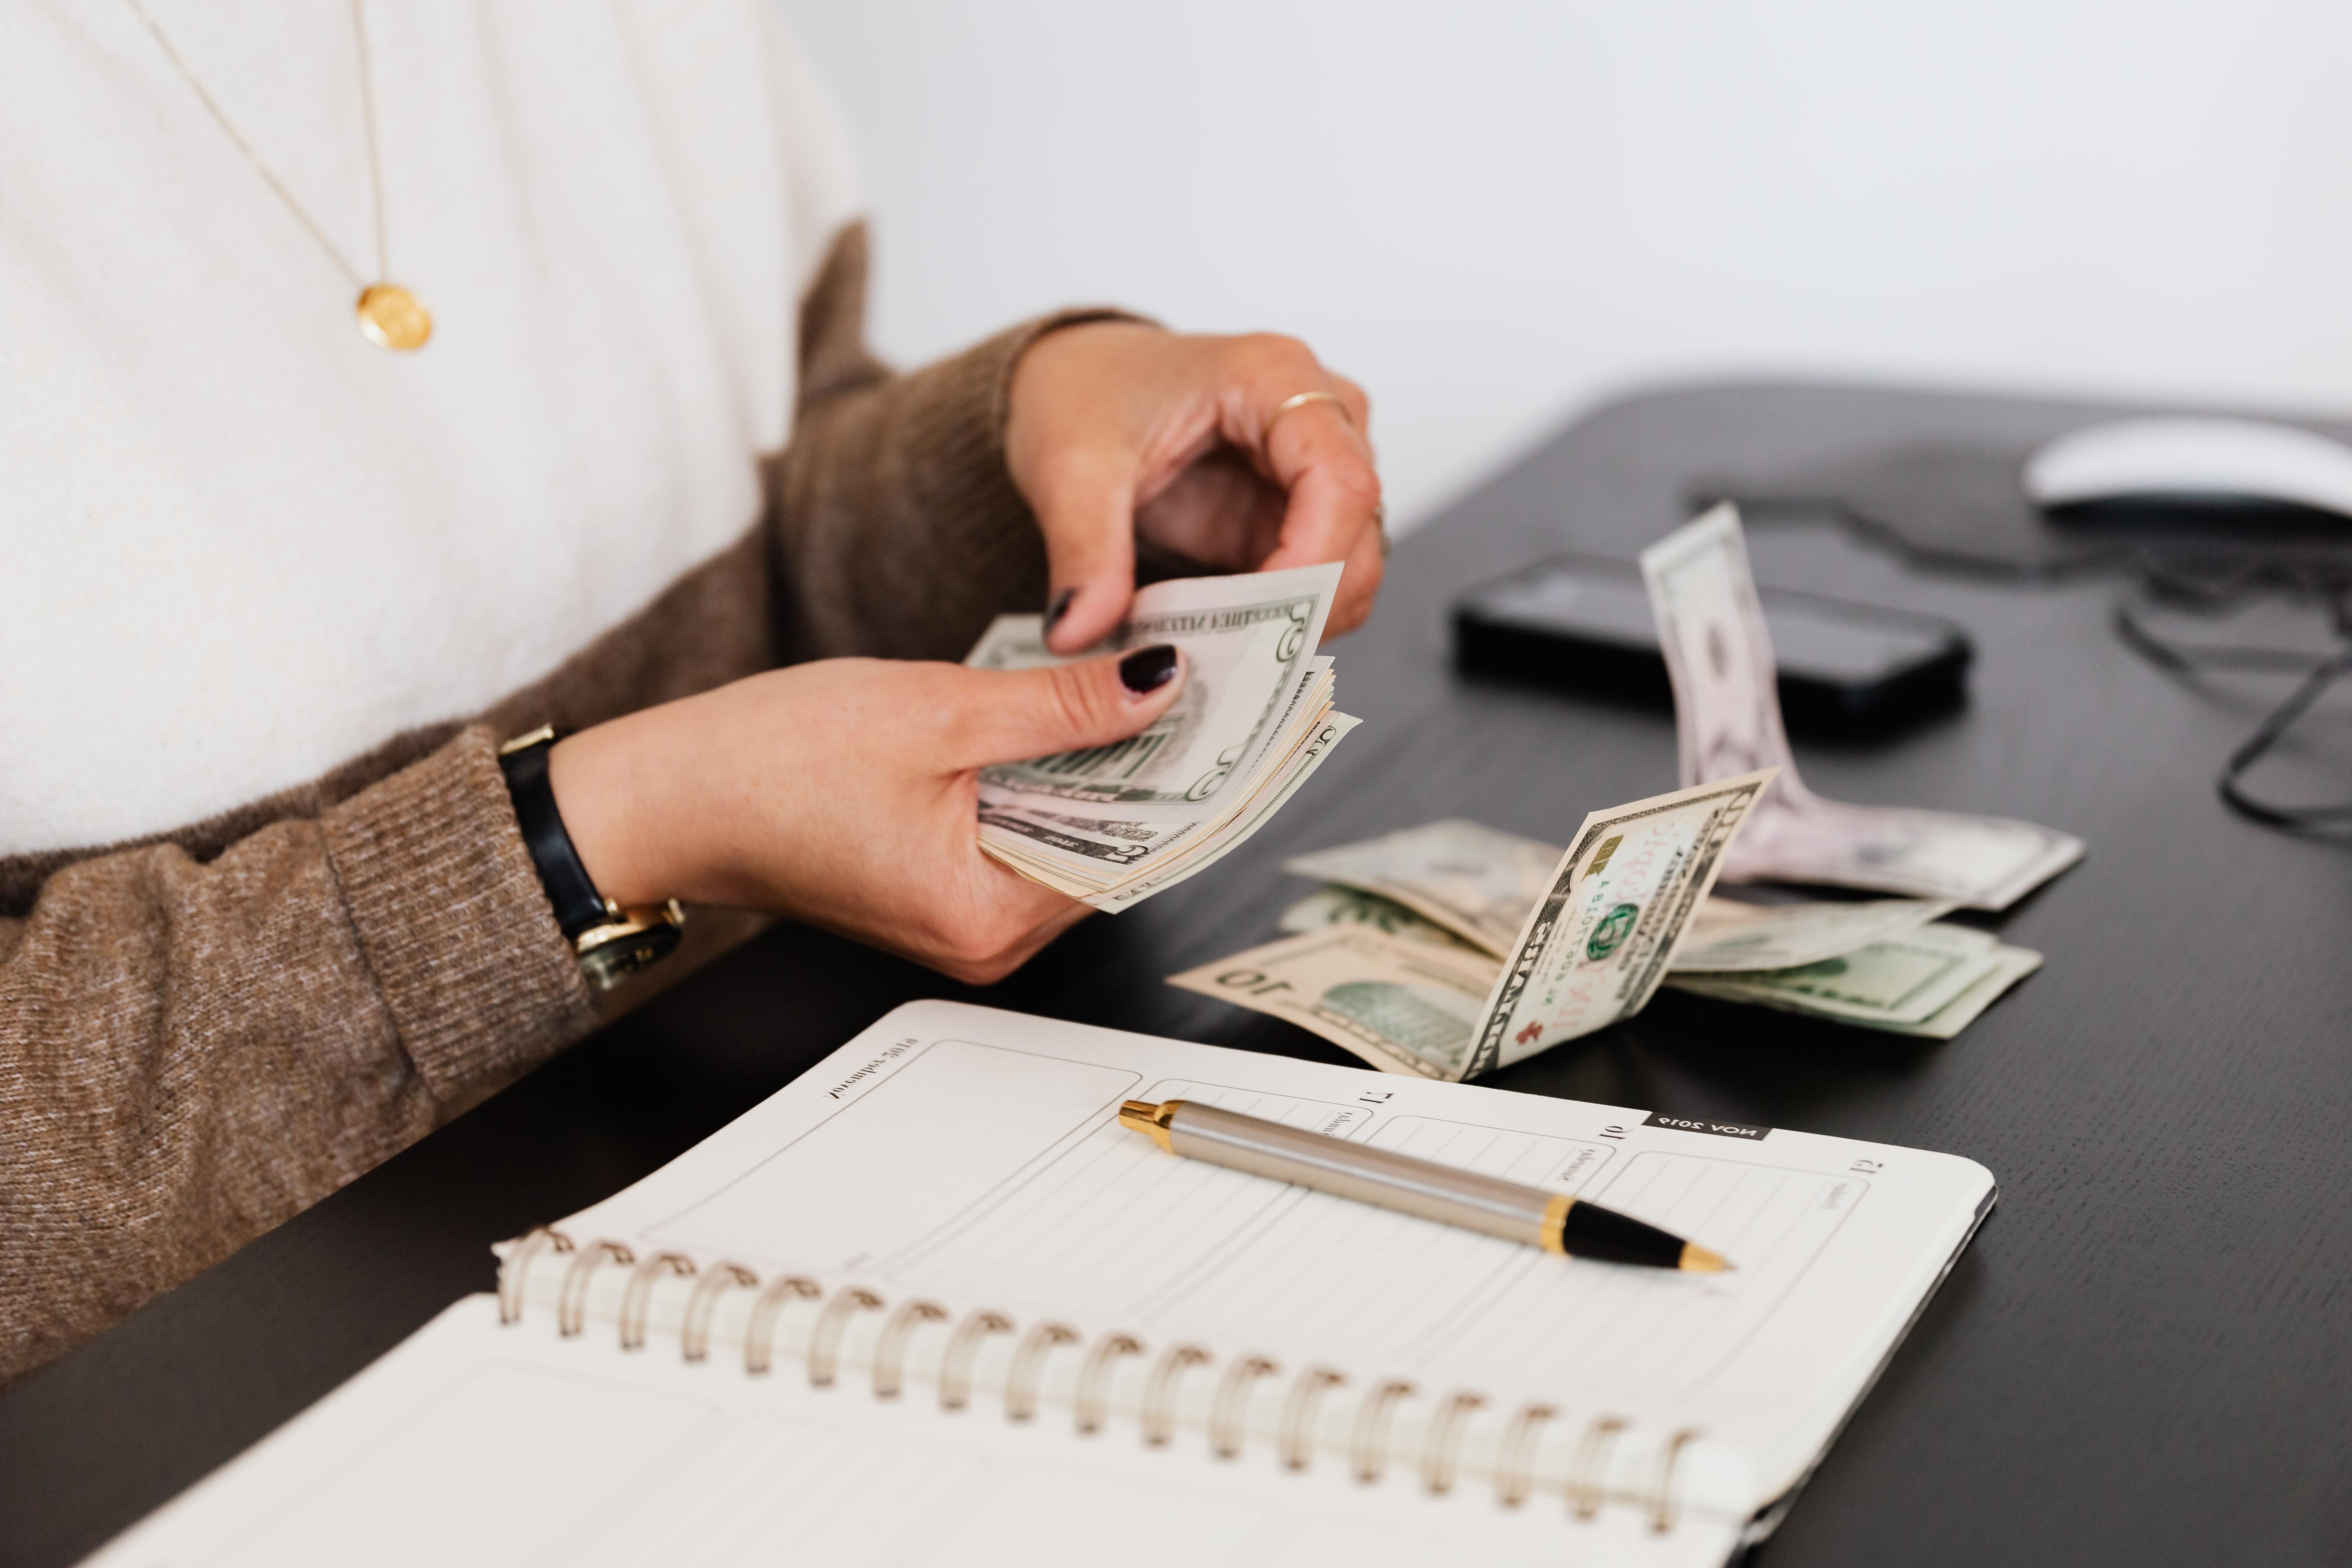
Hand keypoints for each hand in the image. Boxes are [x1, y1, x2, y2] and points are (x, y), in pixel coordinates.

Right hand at [544, 645, 1186, 982]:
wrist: (668, 794)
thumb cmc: (769, 763)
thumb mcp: (936, 712)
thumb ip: (1059, 707)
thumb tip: (1156, 689)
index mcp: (988, 916)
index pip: (1134, 853)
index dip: (1188, 778)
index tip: (1235, 717)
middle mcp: (984, 940)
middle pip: (1108, 850)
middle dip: (1150, 767)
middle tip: (1198, 682)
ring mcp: (961, 920)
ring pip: (1068, 839)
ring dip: (1099, 770)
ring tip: (1138, 689)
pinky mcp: (937, 887)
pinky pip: (1022, 836)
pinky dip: (1047, 782)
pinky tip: (1064, 722)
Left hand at [1005, 321, 1384, 653]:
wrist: (1077, 384)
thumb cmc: (1086, 391)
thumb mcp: (1068, 468)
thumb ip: (1083, 550)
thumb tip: (1078, 631)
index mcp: (1274, 376)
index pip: (1341, 482)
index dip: (1313, 564)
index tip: (1257, 623)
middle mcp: (1317, 418)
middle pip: (1360, 535)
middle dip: (1304, 610)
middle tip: (1228, 661)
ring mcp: (1315, 471)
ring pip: (1349, 571)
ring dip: (1292, 624)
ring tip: (1214, 651)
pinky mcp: (1296, 517)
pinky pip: (1315, 586)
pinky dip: (1277, 623)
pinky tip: (1220, 638)